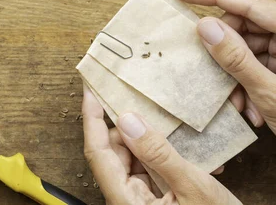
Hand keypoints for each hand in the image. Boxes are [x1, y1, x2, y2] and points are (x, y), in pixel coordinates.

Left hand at [82, 84, 241, 204]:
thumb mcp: (193, 187)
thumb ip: (159, 154)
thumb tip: (128, 120)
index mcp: (127, 201)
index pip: (97, 151)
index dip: (91, 118)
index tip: (91, 90)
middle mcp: (128, 200)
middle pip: (115, 152)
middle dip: (127, 125)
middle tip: (138, 100)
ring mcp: (141, 200)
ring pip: (134, 158)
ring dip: (149, 140)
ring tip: (168, 124)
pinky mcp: (156, 200)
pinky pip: (151, 169)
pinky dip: (163, 155)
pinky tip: (184, 148)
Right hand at [173, 0, 275, 134]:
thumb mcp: (272, 93)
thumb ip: (237, 58)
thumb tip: (206, 27)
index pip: (248, 2)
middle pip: (246, 26)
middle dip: (223, 51)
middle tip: (206, 70)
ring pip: (248, 47)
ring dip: (235, 75)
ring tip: (237, 104)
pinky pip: (258, 64)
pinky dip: (247, 84)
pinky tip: (250, 109)